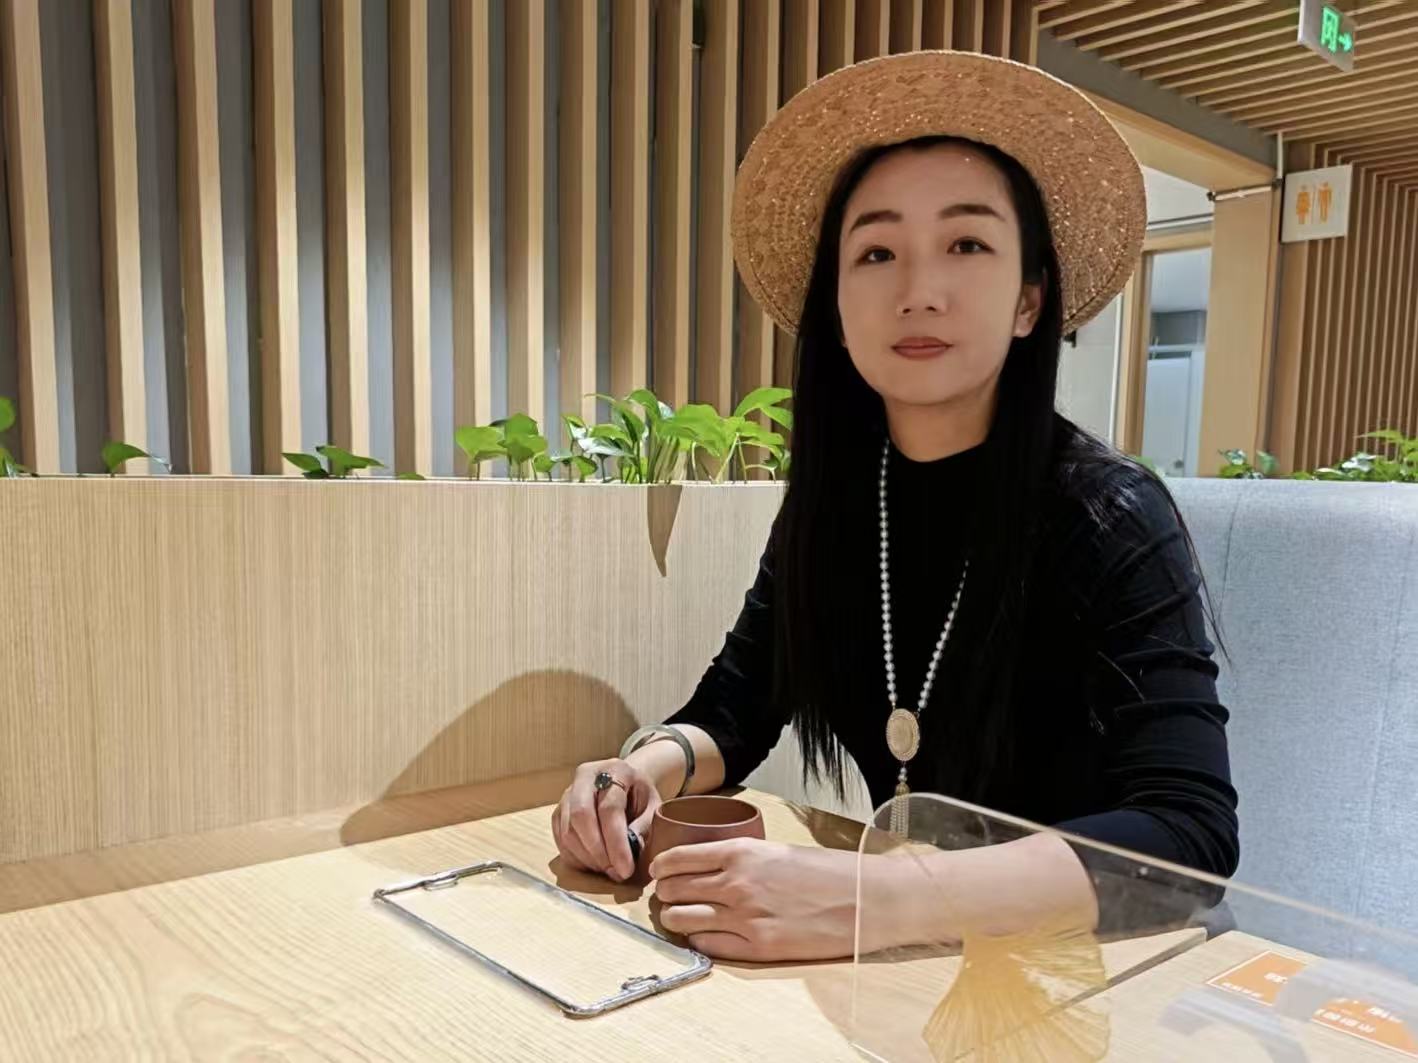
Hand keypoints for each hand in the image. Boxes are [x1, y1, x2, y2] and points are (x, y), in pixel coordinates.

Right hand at [552, 758, 660, 881]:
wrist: (625, 783)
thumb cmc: (640, 797)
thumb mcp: (653, 808)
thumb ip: (643, 829)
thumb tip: (627, 857)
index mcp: (615, 770)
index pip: (609, 809)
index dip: (616, 843)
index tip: (626, 870)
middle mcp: (586, 776)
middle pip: (580, 816)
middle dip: (598, 852)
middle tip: (615, 873)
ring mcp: (568, 793)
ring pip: (567, 831)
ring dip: (587, 858)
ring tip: (608, 869)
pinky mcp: (558, 811)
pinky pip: (560, 839)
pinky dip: (576, 858)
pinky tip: (594, 864)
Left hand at [650, 839, 863, 961]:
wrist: (866, 900)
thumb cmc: (829, 872)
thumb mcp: (778, 851)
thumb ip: (742, 859)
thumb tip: (711, 868)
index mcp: (741, 852)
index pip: (678, 858)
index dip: (662, 866)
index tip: (659, 871)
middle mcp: (736, 884)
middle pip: (674, 889)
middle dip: (665, 892)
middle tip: (667, 894)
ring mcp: (744, 918)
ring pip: (682, 918)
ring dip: (675, 917)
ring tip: (679, 916)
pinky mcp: (757, 948)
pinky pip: (707, 944)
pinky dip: (698, 939)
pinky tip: (704, 933)